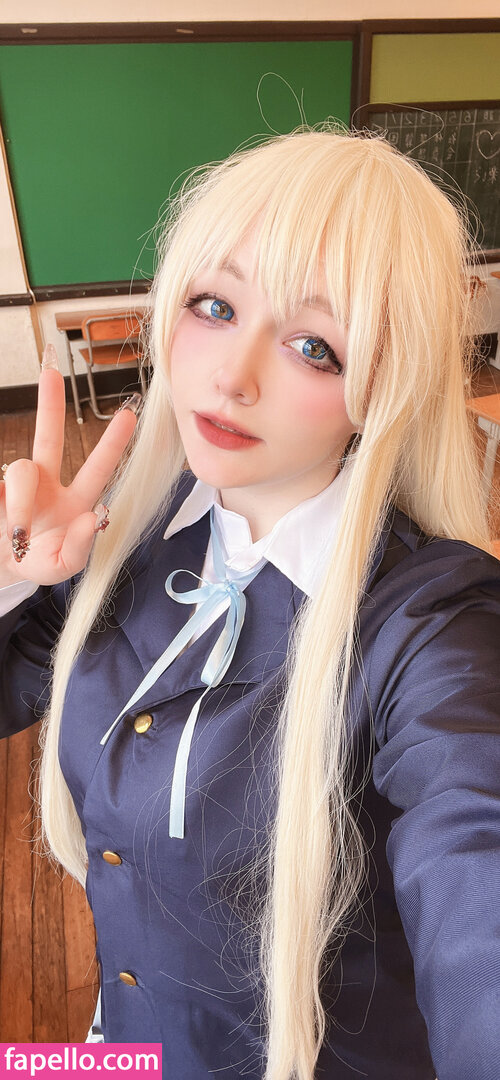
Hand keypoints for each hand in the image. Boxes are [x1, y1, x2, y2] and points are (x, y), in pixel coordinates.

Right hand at [0, 346, 139, 586]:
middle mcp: (46, 484)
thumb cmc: (39, 563)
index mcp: (73, 500)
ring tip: (18, 535)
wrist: (2, 567)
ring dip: (19, 504)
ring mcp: (17, 484)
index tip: (130, 413)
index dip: (113, 443)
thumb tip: (91, 518)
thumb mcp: (63, 567)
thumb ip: (80, 548)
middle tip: (51, 371)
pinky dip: (6, 508)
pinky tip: (9, 529)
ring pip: (19, 471)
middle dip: (50, 404)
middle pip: (48, 437)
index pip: (97, 468)